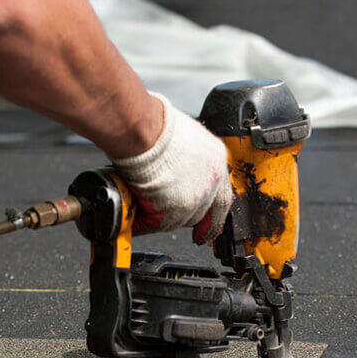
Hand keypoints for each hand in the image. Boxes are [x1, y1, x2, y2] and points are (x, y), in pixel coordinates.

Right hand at [111, 93, 233, 243]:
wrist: (145, 131)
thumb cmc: (157, 127)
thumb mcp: (184, 139)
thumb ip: (186, 159)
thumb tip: (174, 168)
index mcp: (216, 161)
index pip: (221, 197)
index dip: (212, 216)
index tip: (207, 231)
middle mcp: (210, 182)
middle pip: (199, 212)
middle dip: (181, 216)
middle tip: (164, 215)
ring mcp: (195, 197)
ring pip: (178, 220)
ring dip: (160, 218)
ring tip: (142, 208)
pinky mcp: (175, 209)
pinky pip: (158, 224)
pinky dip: (144, 223)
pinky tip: (135, 216)